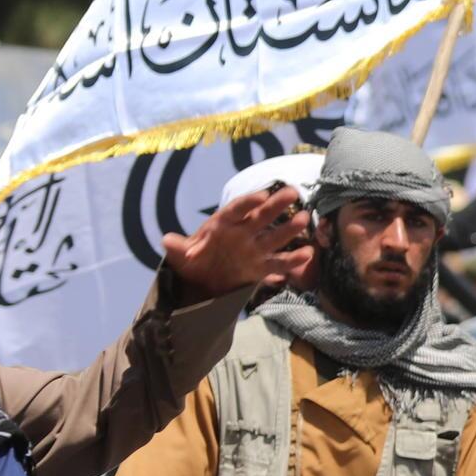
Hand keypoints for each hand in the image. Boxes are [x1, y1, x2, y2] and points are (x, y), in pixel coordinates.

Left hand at [165, 185, 308, 300]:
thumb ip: (177, 248)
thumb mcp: (181, 257)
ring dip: (289, 229)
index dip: (248, 203)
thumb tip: (167, 240)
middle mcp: (242, 233)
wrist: (203, 282)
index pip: (236, 210)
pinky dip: (292, 260)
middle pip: (260, 216)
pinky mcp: (261, 267)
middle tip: (293, 193)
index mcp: (222, 225)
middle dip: (276, 205)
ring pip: (274, 237)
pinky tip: (307, 254)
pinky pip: (278, 263)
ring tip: (304, 219)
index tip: (261, 196)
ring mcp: (254, 249)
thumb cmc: (193, 262)